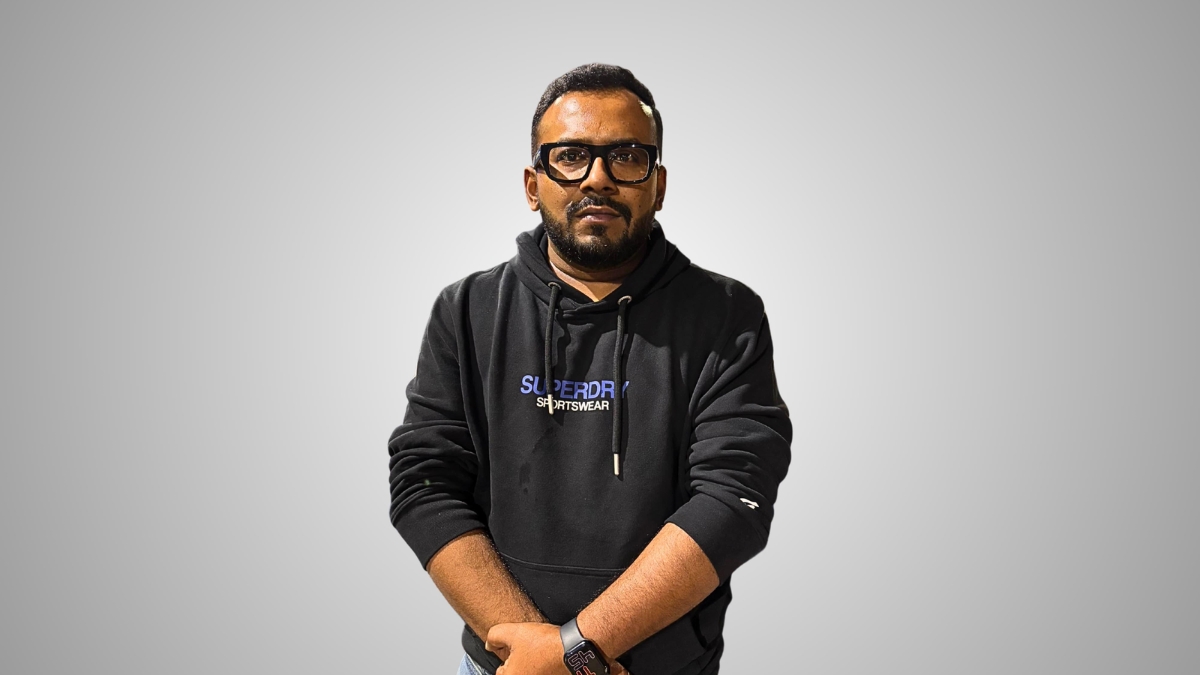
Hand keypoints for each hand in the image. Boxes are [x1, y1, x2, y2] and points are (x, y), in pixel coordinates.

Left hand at [485, 622, 630, 674]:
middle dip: (519, 662)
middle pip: (515, 671)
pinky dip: (542, 667)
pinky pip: (541, 672)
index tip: (516, 650)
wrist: (574, 647)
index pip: (500, 671)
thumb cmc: (545, 644)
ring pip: (529, 671)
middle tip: (528, 651)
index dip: (507, 657)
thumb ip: (494, 636)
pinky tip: (547, 658)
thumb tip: (490, 644)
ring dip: (531, 665)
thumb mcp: (512, 632)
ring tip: (539, 654)